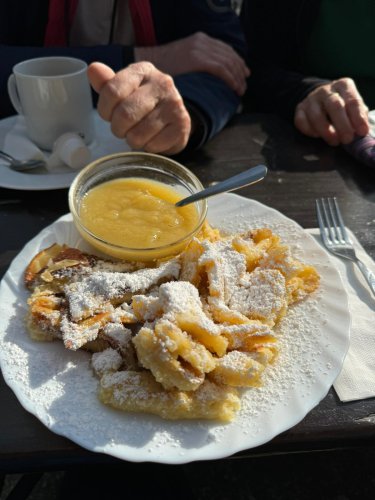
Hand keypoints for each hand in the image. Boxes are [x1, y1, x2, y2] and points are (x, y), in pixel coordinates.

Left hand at [87, 61, 191, 154]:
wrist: (174, 118)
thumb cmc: (143, 104)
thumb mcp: (124, 90)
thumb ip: (107, 83)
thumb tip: (93, 69)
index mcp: (143, 71)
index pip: (112, 91)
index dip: (105, 110)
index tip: (109, 115)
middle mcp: (162, 83)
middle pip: (125, 114)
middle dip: (118, 128)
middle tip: (122, 129)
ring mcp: (174, 105)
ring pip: (138, 134)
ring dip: (132, 140)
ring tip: (137, 134)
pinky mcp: (182, 126)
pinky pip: (153, 145)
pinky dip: (148, 148)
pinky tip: (151, 139)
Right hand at [135, 31, 249, 95]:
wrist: (149, 65)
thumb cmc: (164, 69)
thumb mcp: (183, 59)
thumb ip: (198, 62)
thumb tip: (212, 75)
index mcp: (200, 40)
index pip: (225, 49)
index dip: (237, 62)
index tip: (243, 74)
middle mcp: (202, 42)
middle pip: (229, 55)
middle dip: (240, 71)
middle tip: (243, 85)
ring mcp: (200, 49)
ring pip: (228, 62)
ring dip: (237, 77)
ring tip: (240, 90)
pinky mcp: (198, 59)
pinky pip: (221, 68)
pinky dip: (231, 78)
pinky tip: (234, 87)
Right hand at [294, 78, 368, 145]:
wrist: (319, 99)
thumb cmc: (341, 105)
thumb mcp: (353, 106)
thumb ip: (359, 116)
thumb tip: (362, 131)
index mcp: (343, 86)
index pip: (353, 101)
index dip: (358, 118)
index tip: (362, 132)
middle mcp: (326, 90)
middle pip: (334, 106)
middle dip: (342, 125)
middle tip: (347, 139)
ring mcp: (311, 99)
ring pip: (316, 115)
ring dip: (326, 131)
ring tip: (334, 141)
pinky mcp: (299, 109)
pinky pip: (301, 121)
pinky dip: (310, 131)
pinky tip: (318, 136)